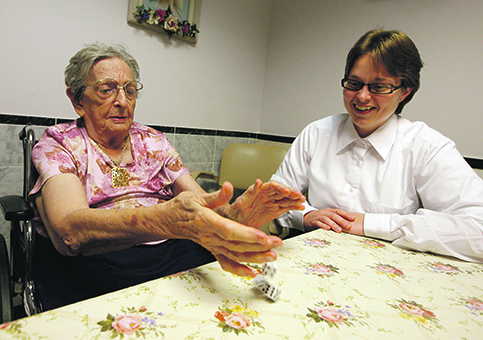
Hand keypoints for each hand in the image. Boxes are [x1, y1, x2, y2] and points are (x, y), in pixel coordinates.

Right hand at [165, 182, 282, 276]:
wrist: (170, 221)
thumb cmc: (183, 208)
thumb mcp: (197, 197)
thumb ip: (216, 195)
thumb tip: (228, 187)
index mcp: (207, 222)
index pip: (229, 230)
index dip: (246, 234)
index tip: (262, 236)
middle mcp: (210, 237)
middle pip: (237, 245)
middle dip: (258, 246)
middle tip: (276, 243)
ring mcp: (212, 246)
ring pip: (235, 255)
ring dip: (255, 258)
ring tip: (272, 256)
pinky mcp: (213, 250)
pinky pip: (227, 263)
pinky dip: (240, 270)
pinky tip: (252, 272)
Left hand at [224, 180, 305, 228]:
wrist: (231, 224)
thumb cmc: (232, 213)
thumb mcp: (239, 203)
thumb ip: (249, 193)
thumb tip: (258, 182)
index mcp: (257, 192)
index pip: (271, 186)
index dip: (280, 188)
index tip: (286, 191)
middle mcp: (265, 196)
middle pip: (280, 192)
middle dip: (291, 193)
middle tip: (298, 196)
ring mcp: (269, 204)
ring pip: (284, 199)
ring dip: (294, 199)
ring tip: (302, 200)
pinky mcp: (273, 212)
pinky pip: (284, 208)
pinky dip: (293, 207)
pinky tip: (299, 207)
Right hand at [303, 208, 364, 234]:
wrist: (307, 218)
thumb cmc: (320, 217)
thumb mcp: (328, 216)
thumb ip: (336, 218)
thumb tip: (349, 222)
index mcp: (329, 211)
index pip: (339, 211)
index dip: (346, 214)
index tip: (353, 218)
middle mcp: (325, 213)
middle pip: (334, 216)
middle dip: (342, 221)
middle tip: (348, 226)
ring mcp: (319, 217)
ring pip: (327, 220)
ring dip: (334, 225)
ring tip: (339, 230)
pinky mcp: (313, 221)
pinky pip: (319, 223)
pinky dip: (323, 226)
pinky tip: (328, 229)